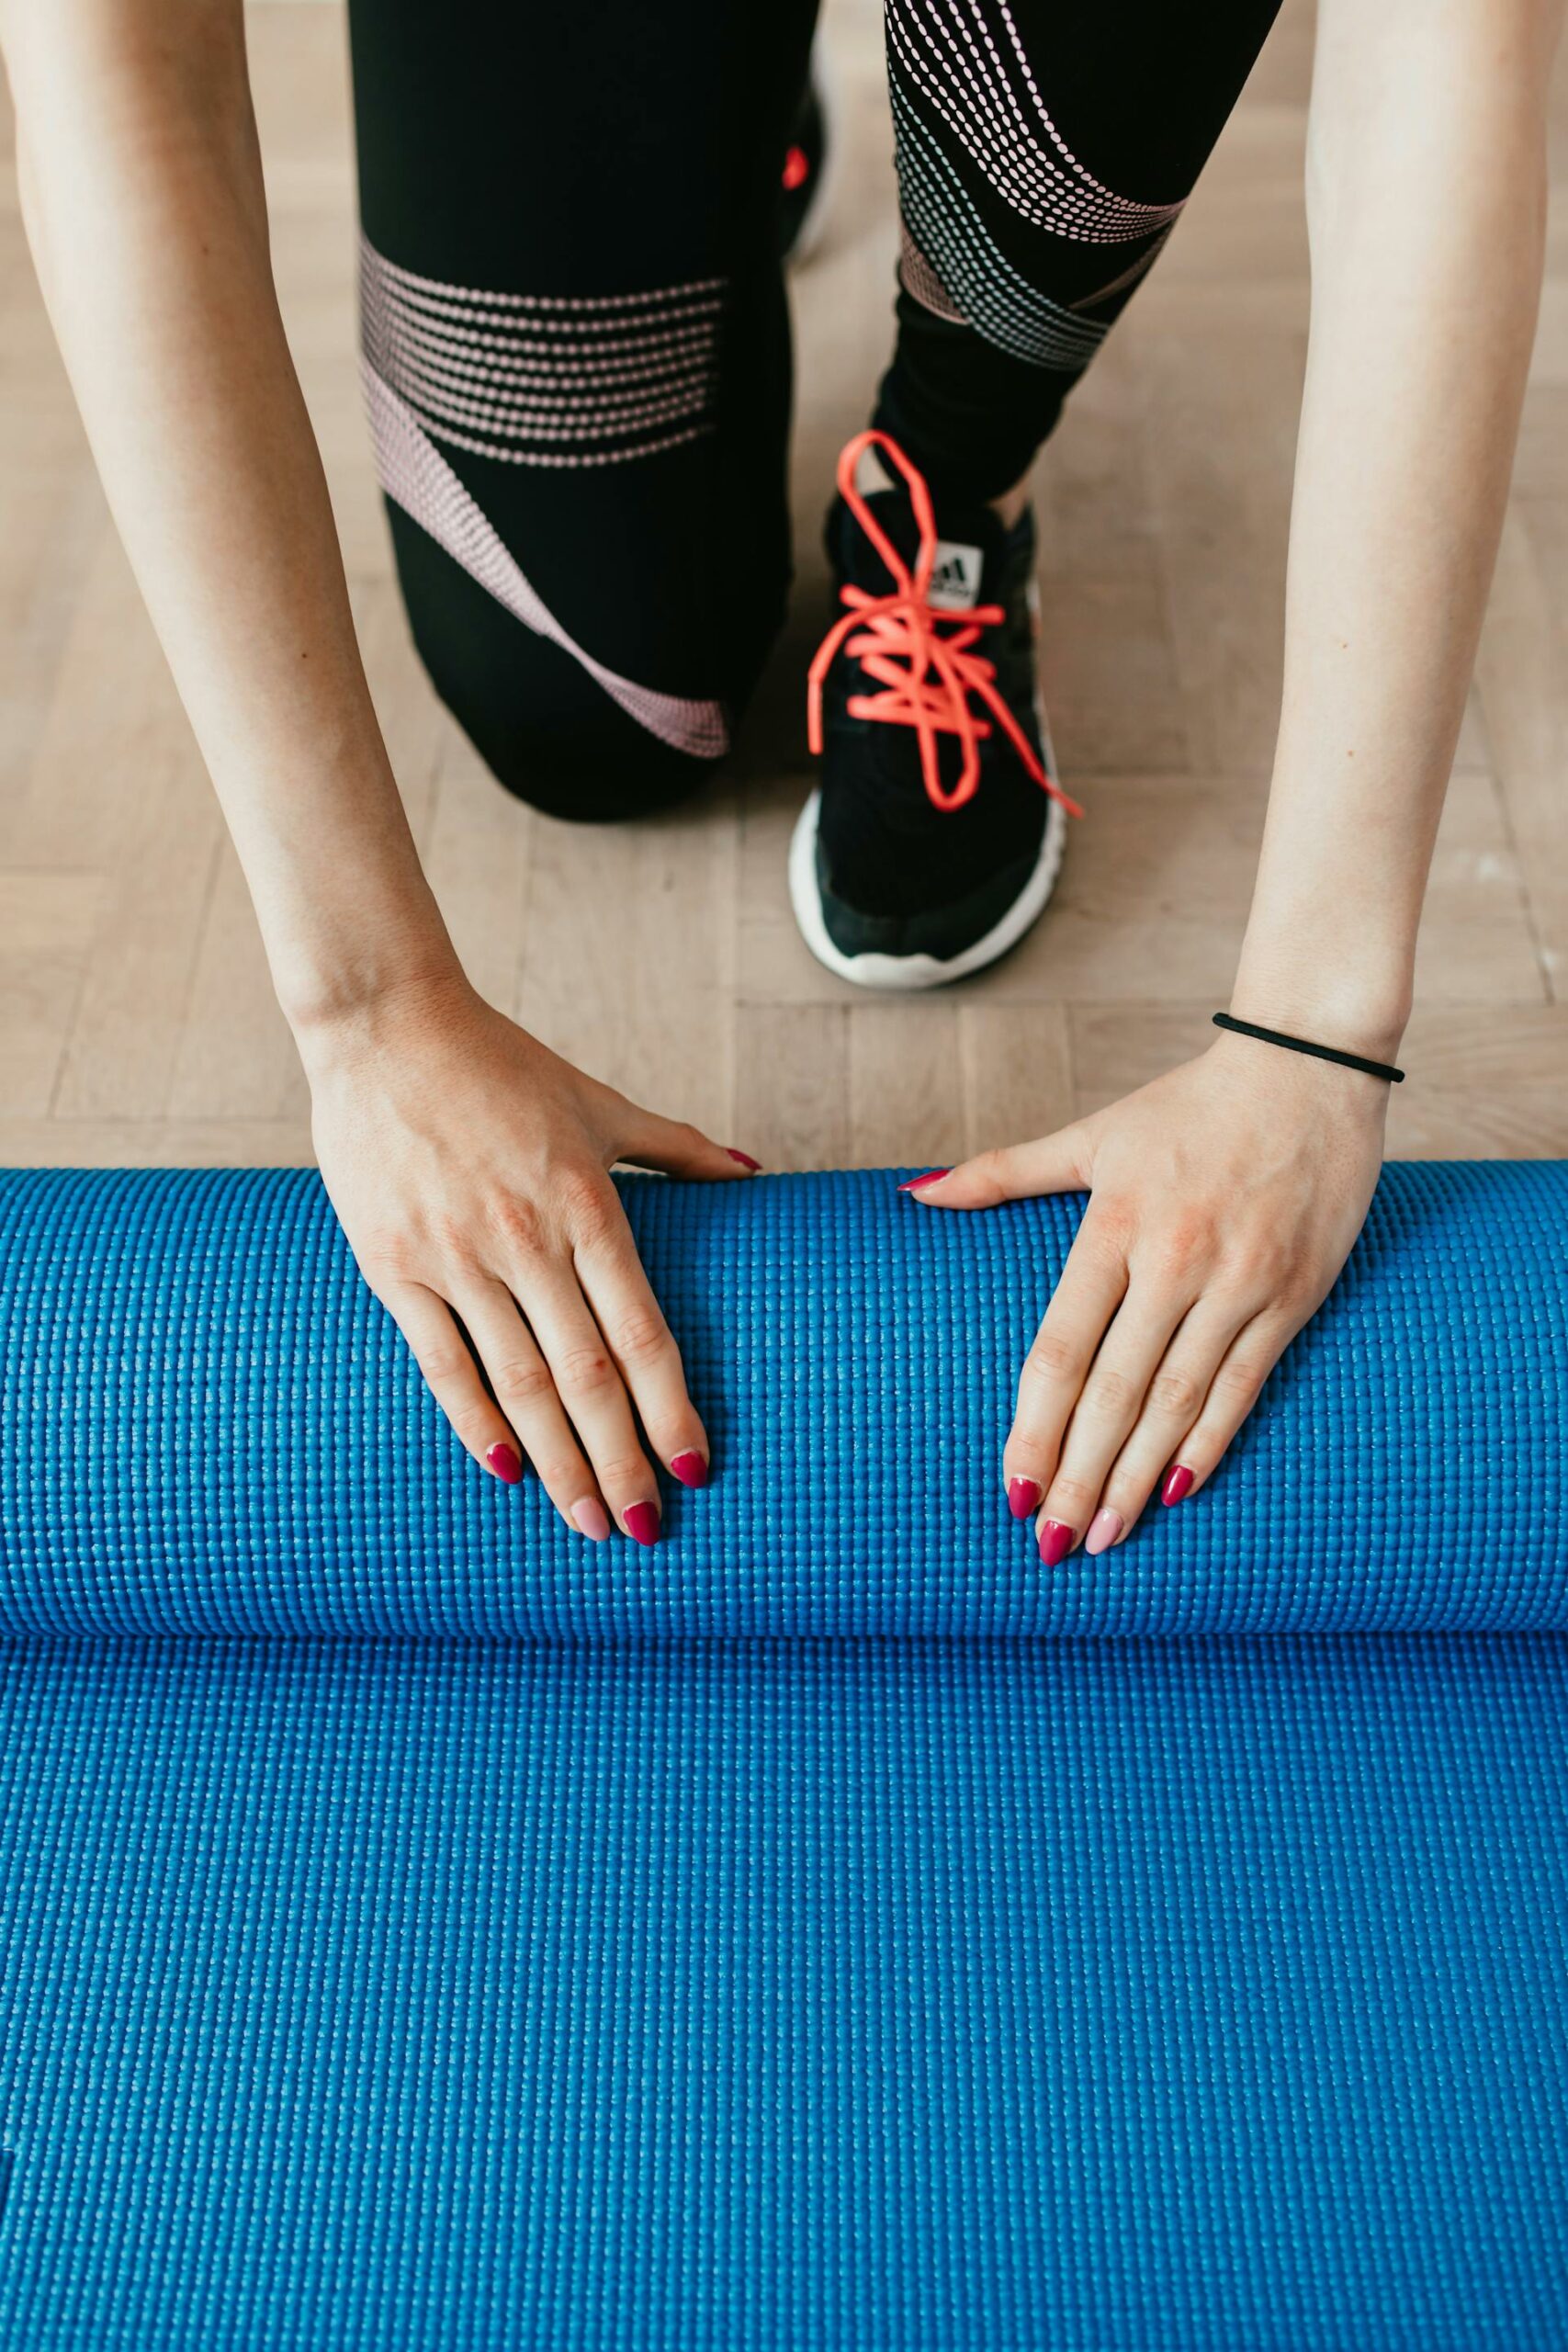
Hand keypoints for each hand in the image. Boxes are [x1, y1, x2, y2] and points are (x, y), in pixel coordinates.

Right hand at [300, 974, 756, 1542]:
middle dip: (620, 1461)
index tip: (695, 1468)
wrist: (384, 1025)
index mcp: (588, 1204)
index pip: (642, 1333)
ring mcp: (457, 1256)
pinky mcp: (394, 1264)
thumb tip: (754, 1174)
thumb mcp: (598, 1103)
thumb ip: (676, 1149)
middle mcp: (527, 1240)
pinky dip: (473, 1421)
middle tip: (642, 1527)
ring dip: (556, 1462)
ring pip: (518, 1383)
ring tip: (586, 1520)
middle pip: (586, 1377)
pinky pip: (440, 1361)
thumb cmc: (499, 1065)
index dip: (671, 1409)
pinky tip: (504, 1470)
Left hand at [903, 1035, 1387, 1557]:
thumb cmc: (1190, 1104)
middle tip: (1051, 1544)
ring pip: (1178, 1401)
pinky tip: (1180, 1491)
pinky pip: (1245, 1385)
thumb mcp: (1093, 1133)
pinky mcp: (1293, 1295)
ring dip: (1138, 1476)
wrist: (1311, 1066)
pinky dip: (1212, 1442)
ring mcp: (1239, 1282)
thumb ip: (1004, 1172)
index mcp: (1116, 1223)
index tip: (1011, 1488)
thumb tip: (915, 1193)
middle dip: (1079, 1476)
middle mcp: (1176, 1260)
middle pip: (1114, 1392)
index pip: (1061, 1349)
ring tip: (1107, 1536)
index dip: (1034, 1427)